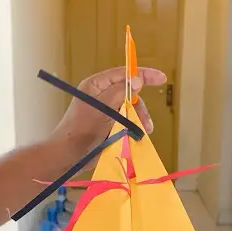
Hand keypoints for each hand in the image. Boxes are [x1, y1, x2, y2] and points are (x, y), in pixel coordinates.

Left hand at [50, 67, 167, 155]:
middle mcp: (101, 95)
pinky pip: (125, 121)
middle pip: (129, 94)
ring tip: (143, 133)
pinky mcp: (107, 125)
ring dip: (138, 120)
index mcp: (96, 85)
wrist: (69, 156)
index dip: (143, 74)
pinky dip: (132, 128)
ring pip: (129, 109)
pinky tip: (135, 137)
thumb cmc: (81, 129)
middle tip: (147, 123)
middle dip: (140, 107)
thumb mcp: (102, 107)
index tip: (162, 78)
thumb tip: (137, 79)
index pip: (123, 74)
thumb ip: (120, 92)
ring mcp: (104, 110)